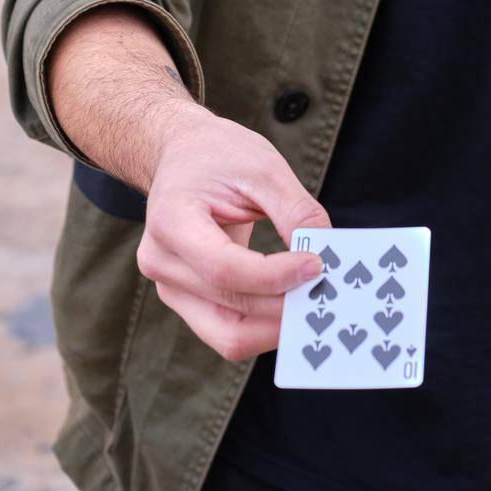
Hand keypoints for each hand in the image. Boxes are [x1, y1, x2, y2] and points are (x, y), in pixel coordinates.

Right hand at [136, 109, 330, 360]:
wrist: (182, 154)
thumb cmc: (220, 155)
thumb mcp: (263, 167)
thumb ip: (295, 210)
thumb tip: (324, 252)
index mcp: (171, 221)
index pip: (224, 269)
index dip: (275, 276)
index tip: (318, 265)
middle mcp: (162, 263)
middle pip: (229, 311)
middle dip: (284, 309)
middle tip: (328, 295)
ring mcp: (171, 288)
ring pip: (230, 336)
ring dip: (277, 327)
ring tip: (316, 304)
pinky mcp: (188, 301)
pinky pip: (230, 329)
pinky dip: (266, 324)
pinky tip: (295, 304)